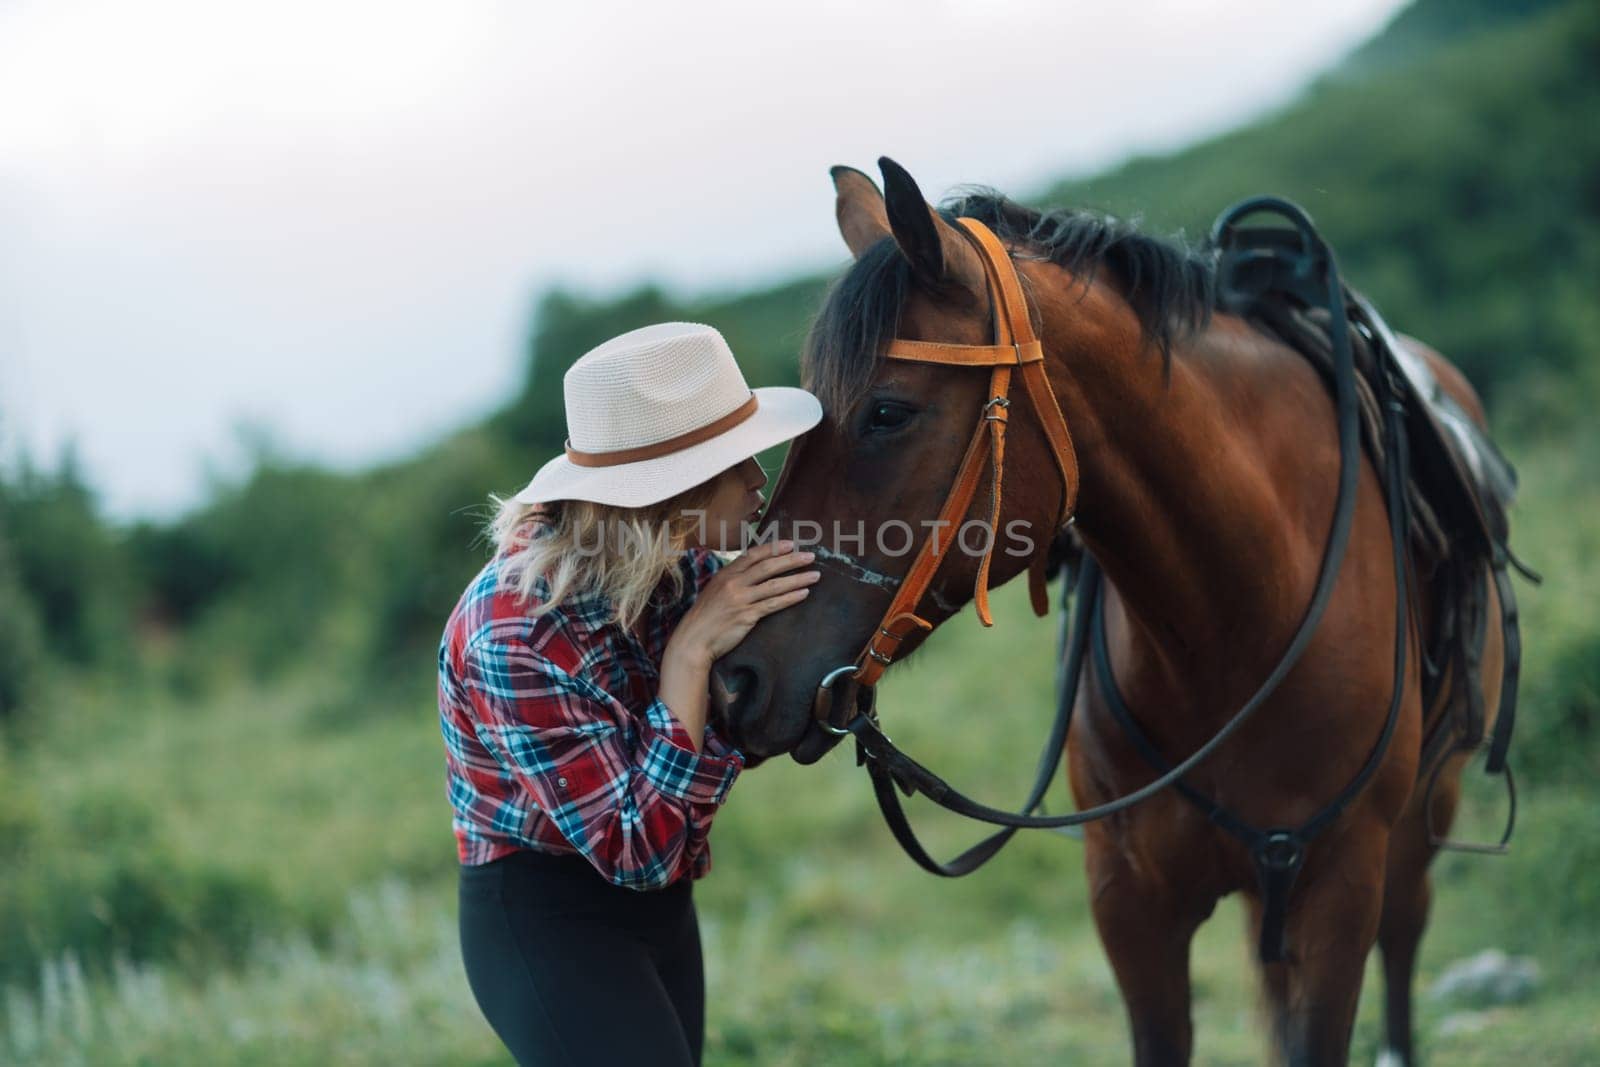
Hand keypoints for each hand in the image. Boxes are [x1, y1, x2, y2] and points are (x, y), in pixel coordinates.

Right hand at [669, 539, 818, 666]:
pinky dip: (790, 598)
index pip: (753, 555)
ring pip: (774, 585)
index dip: (773, 548)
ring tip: (815, 575)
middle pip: (767, 567)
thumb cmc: (705, 616)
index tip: (791, 544)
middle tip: (810, 556)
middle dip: (791, 560)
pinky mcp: (746, 616)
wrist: (694, 639)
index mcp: (725, 574)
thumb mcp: (715, 590)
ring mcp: (740, 599)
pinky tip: (803, 594)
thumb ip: (732, 580)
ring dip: (797, 579)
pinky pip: (773, 604)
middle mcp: (733, 583)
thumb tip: (752, 572)